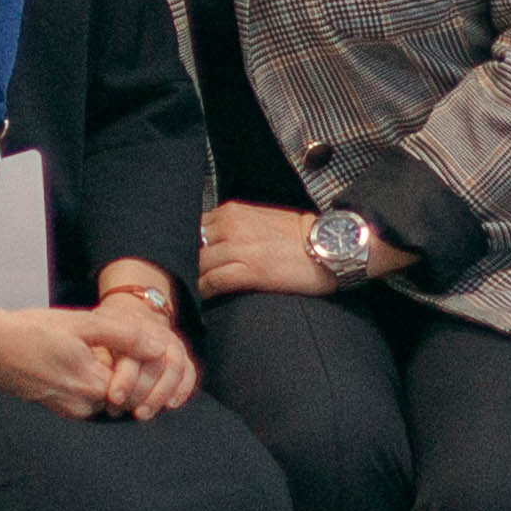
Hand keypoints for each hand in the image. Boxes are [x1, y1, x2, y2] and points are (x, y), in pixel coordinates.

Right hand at [0, 295, 201, 420]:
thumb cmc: (31, 331)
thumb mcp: (80, 324)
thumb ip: (123, 336)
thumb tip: (159, 346)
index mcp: (94, 386)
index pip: (141, 386)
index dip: (147, 364)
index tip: (144, 344)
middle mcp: (85, 407)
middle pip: (127, 395)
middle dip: (132, 372)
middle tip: (125, 344)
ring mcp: (70, 410)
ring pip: (107, 396)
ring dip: (112, 377)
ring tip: (101, 349)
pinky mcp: (58, 408)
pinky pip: (88, 399)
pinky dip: (93, 382)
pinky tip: (81, 358)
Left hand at [87, 284, 200, 418]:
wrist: (133, 313)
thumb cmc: (108, 331)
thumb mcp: (97, 335)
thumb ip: (98, 356)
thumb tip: (99, 383)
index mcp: (132, 327)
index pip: (134, 355)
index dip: (125, 380)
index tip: (114, 398)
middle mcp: (156, 333)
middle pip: (156, 365)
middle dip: (141, 393)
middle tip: (126, 411)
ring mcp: (172, 343)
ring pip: (175, 369)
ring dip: (160, 395)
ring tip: (143, 413)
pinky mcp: (182, 355)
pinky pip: (189, 372)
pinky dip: (182, 390)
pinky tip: (170, 405)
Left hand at [192, 201, 331, 300]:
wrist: (330, 243)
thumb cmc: (299, 235)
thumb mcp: (259, 219)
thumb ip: (233, 227)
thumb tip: (212, 243)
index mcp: (232, 212)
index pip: (194, 228)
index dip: (187, 246)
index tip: (183, 259)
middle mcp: (230, 226)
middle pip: (192, 246)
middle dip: (186, 262)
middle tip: (180, 278)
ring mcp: (238, 248)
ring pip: (199, 264)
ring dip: (192, 278)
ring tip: (189, 291)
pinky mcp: (249, 271)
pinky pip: (213, 282)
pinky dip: (204, 290)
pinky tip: (203, 298)